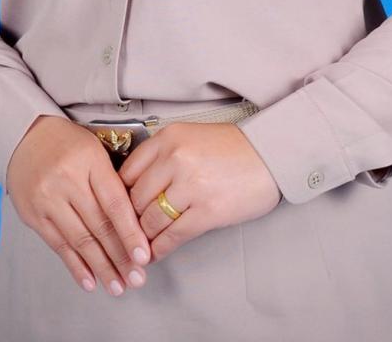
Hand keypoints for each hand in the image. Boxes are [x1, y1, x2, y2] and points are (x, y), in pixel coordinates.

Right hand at [4, 115, 152, 296]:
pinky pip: (58, 245)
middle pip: (99, 226)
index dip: (131, 232)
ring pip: (80, 240)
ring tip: (118, 286)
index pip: (115, 203)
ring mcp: (48, 200)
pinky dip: (75, 266)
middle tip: (137, 279)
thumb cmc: (68, 143)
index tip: (144, 256)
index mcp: (90, 162)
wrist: (25, 136)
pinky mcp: (33, 215)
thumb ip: (113, 181)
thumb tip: (137, 221)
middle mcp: (67, 181)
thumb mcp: (95, 150)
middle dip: (120, 257)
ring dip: (101, 267)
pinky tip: (90, 281)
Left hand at [117, 122, 282, 263]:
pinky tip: (156, 253)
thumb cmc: (232, 149)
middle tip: (127, 234)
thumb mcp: (191, 138)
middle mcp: (175, 158)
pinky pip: (172, 236)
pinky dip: (160, 248)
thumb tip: (134, 190)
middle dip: (131, 220)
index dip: (121, 196)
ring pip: (150, 220)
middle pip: (135, 199)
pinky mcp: (207, 211)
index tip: (120, 210)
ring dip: (143, 238)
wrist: (271, 155)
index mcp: (169, 138)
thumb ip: (163, 157)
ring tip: (140, 247)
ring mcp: (191, 185)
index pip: (127, 172)